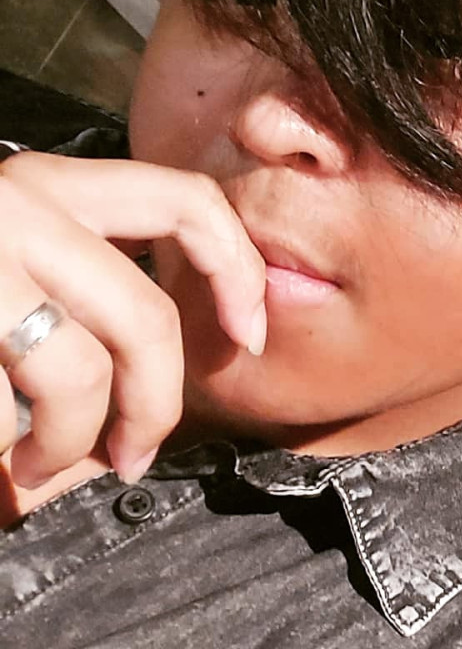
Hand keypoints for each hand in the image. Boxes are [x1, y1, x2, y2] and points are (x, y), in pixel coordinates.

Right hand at [0, 152, 265, 489]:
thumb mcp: (18, 267)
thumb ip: (90, 293)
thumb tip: (175, 375)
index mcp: (49, 185)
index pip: (185, 201)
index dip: (236, 271)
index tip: (251, 334)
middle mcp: (15, 209)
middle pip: (147, 318)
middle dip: (159, 403)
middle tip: (137, 450)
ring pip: (78, 377)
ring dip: (69, 445)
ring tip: (35, 464)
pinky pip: (3, 415)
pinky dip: (3, 452)